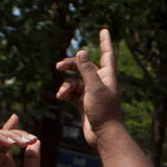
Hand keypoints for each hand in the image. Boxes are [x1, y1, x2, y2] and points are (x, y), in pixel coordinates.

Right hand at [0, 114, 39, 166]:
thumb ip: (33, 157)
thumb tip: (36, 141)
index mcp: (6, 163)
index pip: (7, 141)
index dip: (11, 128)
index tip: (16, 117)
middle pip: (3, 136)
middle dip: (18, 134)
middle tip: (31, 139)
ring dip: (10, 135)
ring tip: (22, 142)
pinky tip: (11, 143)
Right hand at [54, 28, 120, 145]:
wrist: (103, 136)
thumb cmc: (104, 112)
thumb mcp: (94, 88)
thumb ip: (86, 70)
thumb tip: (81, 52)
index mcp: (108, 76)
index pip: (107, 54)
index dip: (105, 42)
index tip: (104, 30)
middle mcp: (100, 82)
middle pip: (83, 66)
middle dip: (70, 65)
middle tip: (58, 66)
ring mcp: (91, 92)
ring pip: (74, 80)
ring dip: (66, 85)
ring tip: (61, 94)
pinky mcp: (83, 102)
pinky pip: (71, 92)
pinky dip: (65, 93)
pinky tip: (61, 98)